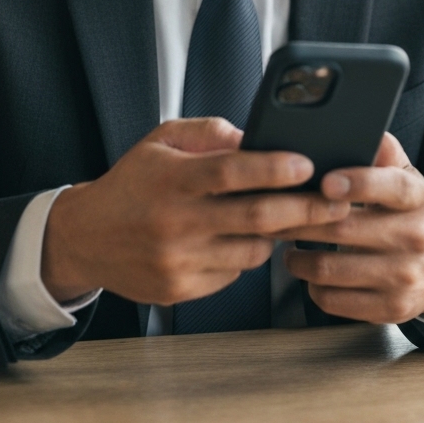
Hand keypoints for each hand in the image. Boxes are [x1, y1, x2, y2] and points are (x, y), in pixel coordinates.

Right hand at [40, 117, 349, 303]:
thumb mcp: (161, 141)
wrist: (86, 238)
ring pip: (251, 250)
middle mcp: (176, 222)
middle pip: (254, 217)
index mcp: (172, 179)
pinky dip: (247, 254)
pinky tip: (243, 238)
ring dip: (277, 234)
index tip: (308, 165)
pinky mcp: (181, 289)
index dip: (273, 168)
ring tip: (290, 217)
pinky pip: (234, 273)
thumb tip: (255, 137)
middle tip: (338, 201)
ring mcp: (179, 260)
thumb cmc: (133, 183)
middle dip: (304, 209)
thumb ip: (208, 133)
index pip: (230, 172)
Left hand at [278, 133, 423, 324]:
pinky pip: (333, 299)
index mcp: (416, 197)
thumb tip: (355, 124)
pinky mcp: (390, 309)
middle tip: (270, 211)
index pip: (390, 187)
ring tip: (282, 243)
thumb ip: (380, 150)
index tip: (324, 181)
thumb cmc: (402, 212)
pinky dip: (310, 285)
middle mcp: (415, 237)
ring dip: (296, 257)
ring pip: (330, 269)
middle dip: (299, 220)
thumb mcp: (401, 176)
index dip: (357, 183)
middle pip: (344, 229)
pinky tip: (306, 270)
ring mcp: (404, 277)